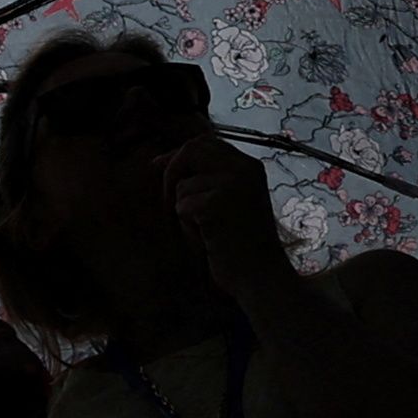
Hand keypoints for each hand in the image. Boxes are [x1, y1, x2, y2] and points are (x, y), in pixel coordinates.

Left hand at [161, 132, 294, 295]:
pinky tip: (210, 241)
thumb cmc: (242, 245)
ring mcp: (232, 184)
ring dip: (185, 214)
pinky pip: (182, 208)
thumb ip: (209, 179)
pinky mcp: (217, 203)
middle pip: (191, 150)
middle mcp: (244, 169)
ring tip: (209, 233)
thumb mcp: (232, 201)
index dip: (178, 153)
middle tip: (170, 202)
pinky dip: (188, 228)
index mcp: (250, 167)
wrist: (261, 275)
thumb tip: (162, 161)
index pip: (206, 142)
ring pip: (183, 186)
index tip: (157, 165)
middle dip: (172, 172)